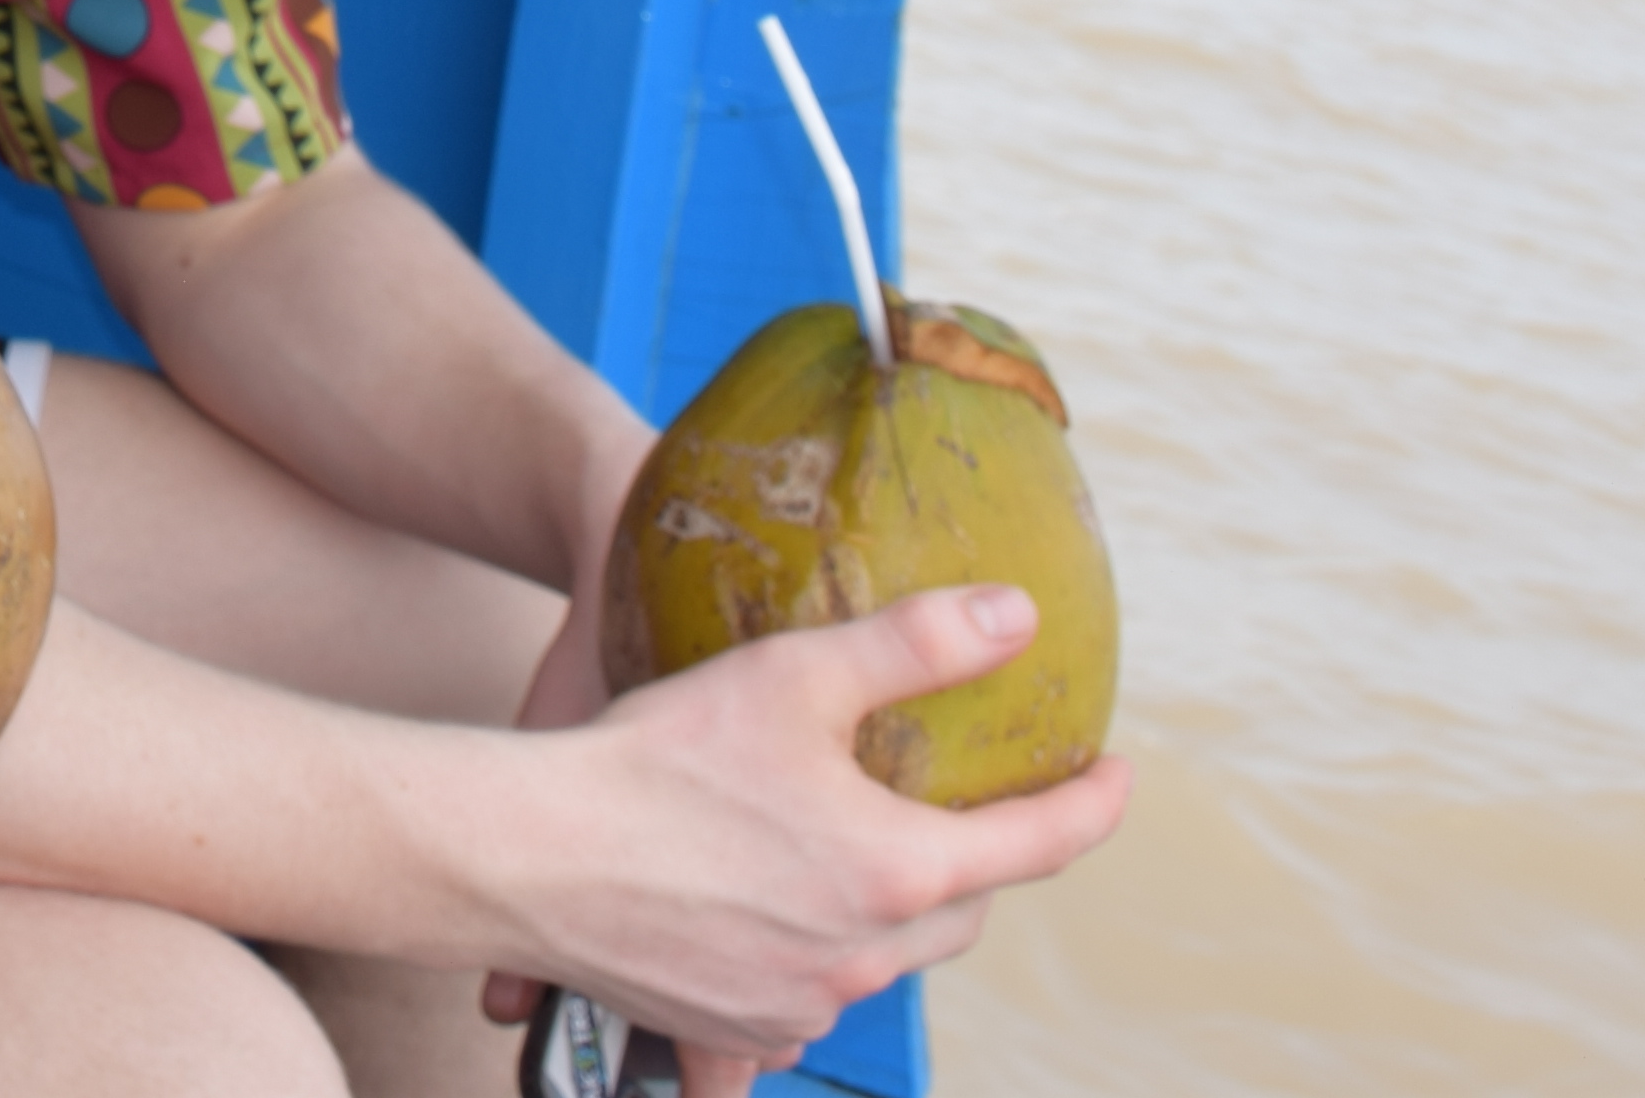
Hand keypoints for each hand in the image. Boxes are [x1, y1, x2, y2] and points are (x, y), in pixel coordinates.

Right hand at [463, 586, 1125, 1078]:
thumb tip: (1018, 615)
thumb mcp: (795, 675)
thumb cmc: (656, 757)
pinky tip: (774, 910)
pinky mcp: (737, 1029)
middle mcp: (864, 957)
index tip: (1117, 775)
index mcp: (898, 872)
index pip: (1041, 845)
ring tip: (855, 854)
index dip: (1092, 805)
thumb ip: (918, 645)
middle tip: (974, 807)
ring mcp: (800, 1005)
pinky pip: (806, 998)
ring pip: (885, 958)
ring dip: (889, 912)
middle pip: (965, 910)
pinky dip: (812, 955)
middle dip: (983, 861)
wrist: (527, 856)